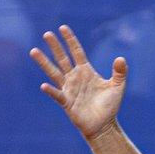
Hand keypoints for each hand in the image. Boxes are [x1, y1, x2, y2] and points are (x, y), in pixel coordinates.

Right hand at [30, 25, 127, 141]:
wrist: (103, 125)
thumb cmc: (109, 106)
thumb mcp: (117, 86)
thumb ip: (119, 72)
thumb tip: (120, 58)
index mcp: (86, 71)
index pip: (76, 52)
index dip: (70, 40)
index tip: (63, 28)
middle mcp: (74, 78)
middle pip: (62, 58)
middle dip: (55, 46)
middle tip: (47, 34)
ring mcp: (69, 89)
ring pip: (54, 72)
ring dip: (44, 62)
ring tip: (34, 51)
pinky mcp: (66, 102)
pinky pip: (57, 95)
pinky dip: (51, 90)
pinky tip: (44, 85)